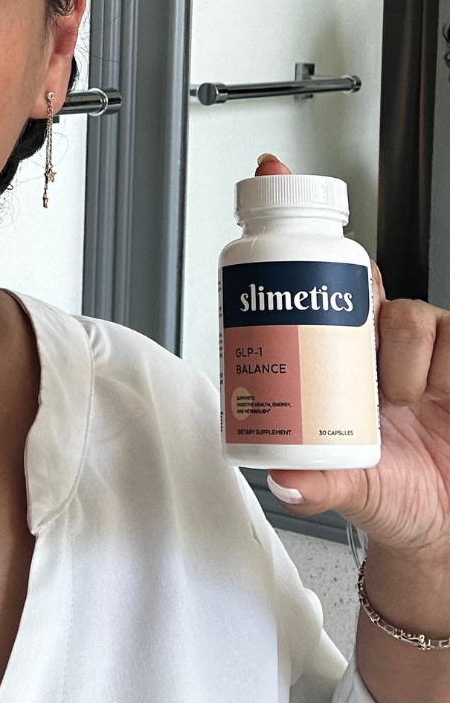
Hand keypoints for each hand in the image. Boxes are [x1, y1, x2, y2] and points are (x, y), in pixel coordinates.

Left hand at [255, 155, 449, 557]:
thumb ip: (320, 485)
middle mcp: (382, 349)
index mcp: (339, 363)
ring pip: (417, 316)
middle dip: (364, 308)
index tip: (271, 172)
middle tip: (367, 363)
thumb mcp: (353, 492)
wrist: (447, 530)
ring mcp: (429, 356)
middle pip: (373, 292)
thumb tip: (282, 478)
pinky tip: (444, 396)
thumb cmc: (393, 494)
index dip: (298, 235)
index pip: (318, 288)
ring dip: (409, 362)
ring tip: (406, 404)